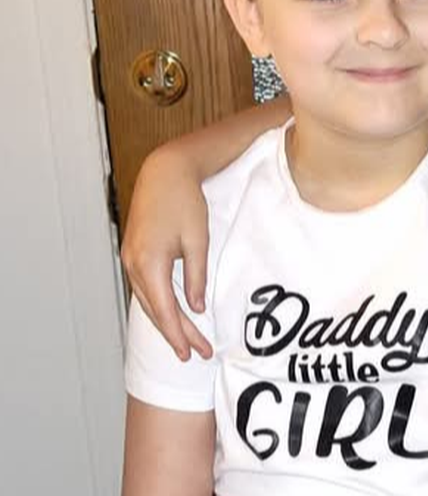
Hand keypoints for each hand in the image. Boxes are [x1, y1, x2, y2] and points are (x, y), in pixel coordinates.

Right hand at [121, 145, 212, 359]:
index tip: (193, 353)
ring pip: (147, 301)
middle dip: (175, 334)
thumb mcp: (198, 240)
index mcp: (150, 264)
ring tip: (186, 341)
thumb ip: (196, 276)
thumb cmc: (185, 202)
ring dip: (166, 322)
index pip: (165, 310)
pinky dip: (158, 304)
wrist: (165, 173)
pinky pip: (145, 287)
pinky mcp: (134, 253)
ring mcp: (130, 259)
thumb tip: (196, 308)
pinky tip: (170, 314)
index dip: (179, 334)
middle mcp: (134, 265)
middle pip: (154, 311)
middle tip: (196, 354)